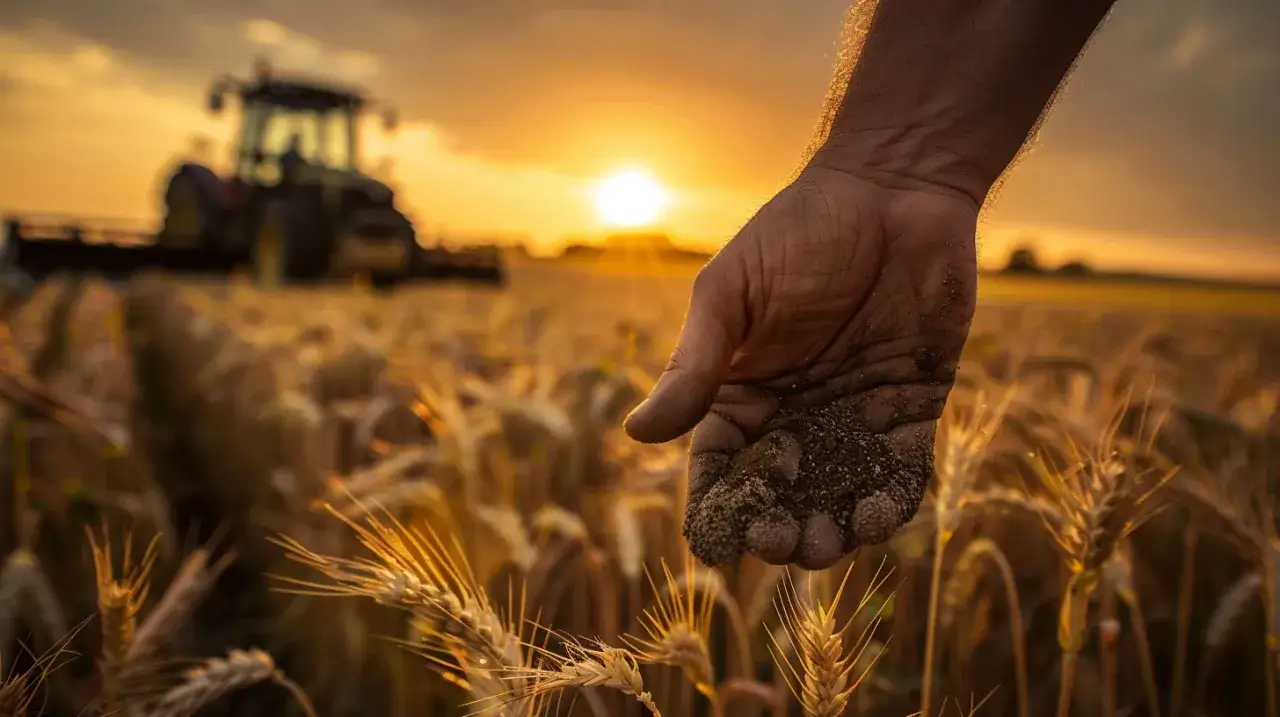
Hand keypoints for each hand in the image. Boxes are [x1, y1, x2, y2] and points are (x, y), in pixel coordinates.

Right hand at [624, 165, 977, 569]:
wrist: (894, 190)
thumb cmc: (799, 231)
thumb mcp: (732, 294)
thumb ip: (695, 364)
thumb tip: (637, 432)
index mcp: (741, 390)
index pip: (721, 464)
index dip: (717, 506)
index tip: (715, 540)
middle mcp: (795, 414)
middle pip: (781, 494)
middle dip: (778, 527)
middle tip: (781, 542)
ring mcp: (854, 416)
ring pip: (839, 495)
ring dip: (831, 530)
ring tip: (825, 544)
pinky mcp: (910, 409)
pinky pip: (899, 472)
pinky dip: (888, 503)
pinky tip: (875, 517)